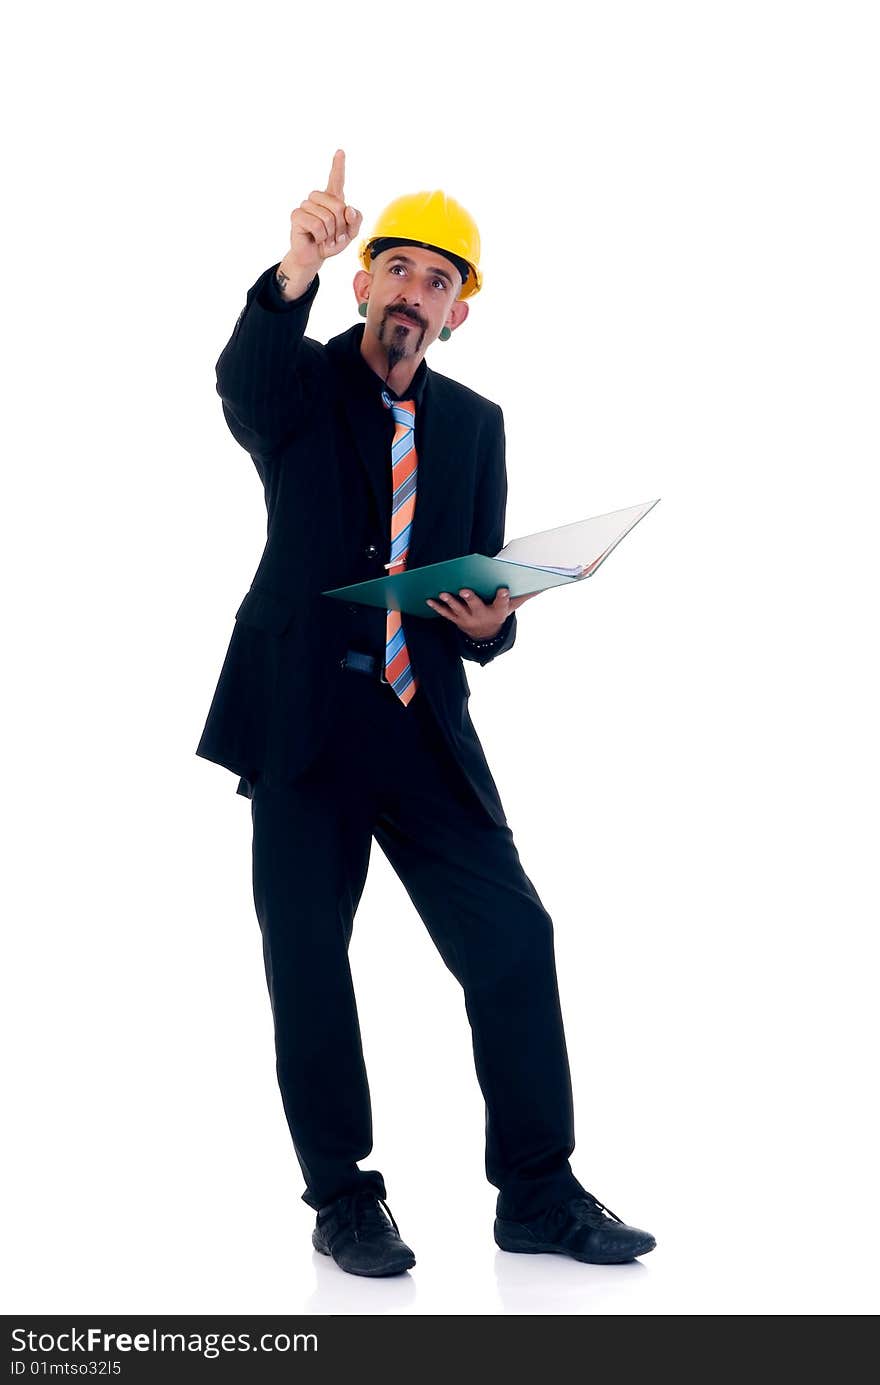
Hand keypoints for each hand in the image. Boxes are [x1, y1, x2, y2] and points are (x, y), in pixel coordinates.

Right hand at [285, 149, 362, 277]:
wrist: (315, 257)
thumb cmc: (331, 242)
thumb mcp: (350, 233)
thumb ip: (356, 220)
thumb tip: (348, 208)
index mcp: (332, 199)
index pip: (336, 180)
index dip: (338, 166)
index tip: (340, 152)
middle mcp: (318, 198)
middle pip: (338, 205)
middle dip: (341, 226)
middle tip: (335, 236)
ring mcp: (306, 205)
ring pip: (327, 217)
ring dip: (330, 234)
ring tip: (325, 239)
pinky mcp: (297, 215)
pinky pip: (316, 224)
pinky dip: (321, 237)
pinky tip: (316, 239)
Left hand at [426, 586, 538, 637]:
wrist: (486, 636)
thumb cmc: (499, 613)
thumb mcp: (513, 606)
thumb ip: (525, 595)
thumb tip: (544, 585)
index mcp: (498, 611)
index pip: (503, 603)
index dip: (503, 596)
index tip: (504, 588)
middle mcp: (482, 615)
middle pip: (476, 606)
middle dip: (471, 597)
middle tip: (465, 589)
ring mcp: (467, 618)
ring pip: (458, 609)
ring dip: (450, 601)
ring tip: (444, 592)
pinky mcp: (456, 619)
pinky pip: (446, 613)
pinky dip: (437, 607)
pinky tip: (428, 599)